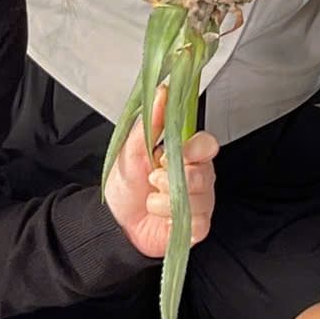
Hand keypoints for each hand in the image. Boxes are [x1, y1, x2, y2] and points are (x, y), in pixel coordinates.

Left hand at [103, 85, 216, 260]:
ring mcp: (199, 202)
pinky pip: (197, 222)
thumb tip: (162, 91)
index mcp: (185, 155)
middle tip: (154, 178)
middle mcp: (197, 177)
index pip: (207, 145)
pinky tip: (162, 218)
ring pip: (200, 199)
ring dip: (166, 200)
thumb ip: (151, 121)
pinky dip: (173, 219)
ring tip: (151, 200)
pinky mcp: (197, 227)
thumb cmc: (124, 186)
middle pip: (206, 173)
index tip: (174, 153)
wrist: (113, 223)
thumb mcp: (131, 150)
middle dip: (174, 178)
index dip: (195, 149)